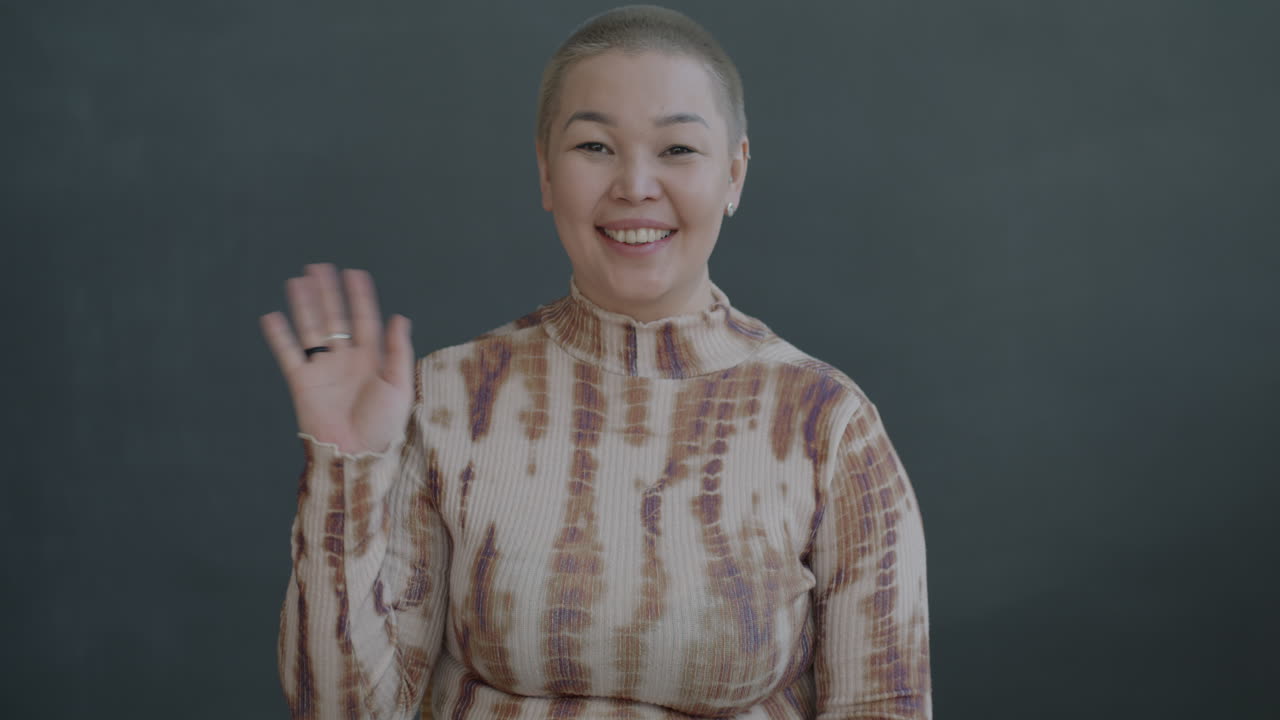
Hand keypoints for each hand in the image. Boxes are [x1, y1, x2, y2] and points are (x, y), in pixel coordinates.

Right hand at [260, 263, 414, 454]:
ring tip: (298, 281)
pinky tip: (273, 315)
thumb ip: (399, 350)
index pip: (365, 319)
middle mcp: (346, 360)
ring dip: (304, 305)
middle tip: (319, 267)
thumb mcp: (399, 385)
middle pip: (335, 318)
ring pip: (311, 329)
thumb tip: (400, 317)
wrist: (357, 453)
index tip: (354, 272)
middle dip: (328, 293)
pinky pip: (289, 354)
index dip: (360, 296)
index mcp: (372, 359)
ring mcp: (323, 370)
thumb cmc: (383, 424)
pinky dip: (279, 336)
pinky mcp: (302, 382)